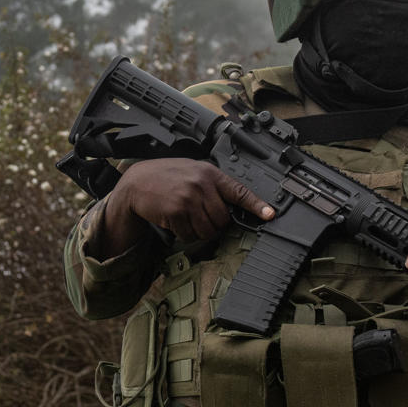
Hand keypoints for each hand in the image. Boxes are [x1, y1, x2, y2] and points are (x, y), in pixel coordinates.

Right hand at [85, 159, 276, 257]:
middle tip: (199, 216)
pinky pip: (190, 235)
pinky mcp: (176, 211)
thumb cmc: (167, 177)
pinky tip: (175, 221)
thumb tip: (232, 207)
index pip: (239, 190)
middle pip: (223, 219)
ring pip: (208, 230)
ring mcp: (189, 198)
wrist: (137, 182)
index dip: (256, 204)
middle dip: (214, 224)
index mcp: (210, 173)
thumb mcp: (193, 171)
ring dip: (199, 231)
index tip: (270, 214)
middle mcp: (201, 184)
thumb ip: (212, 185)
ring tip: (186, 218)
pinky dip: (184, 234)